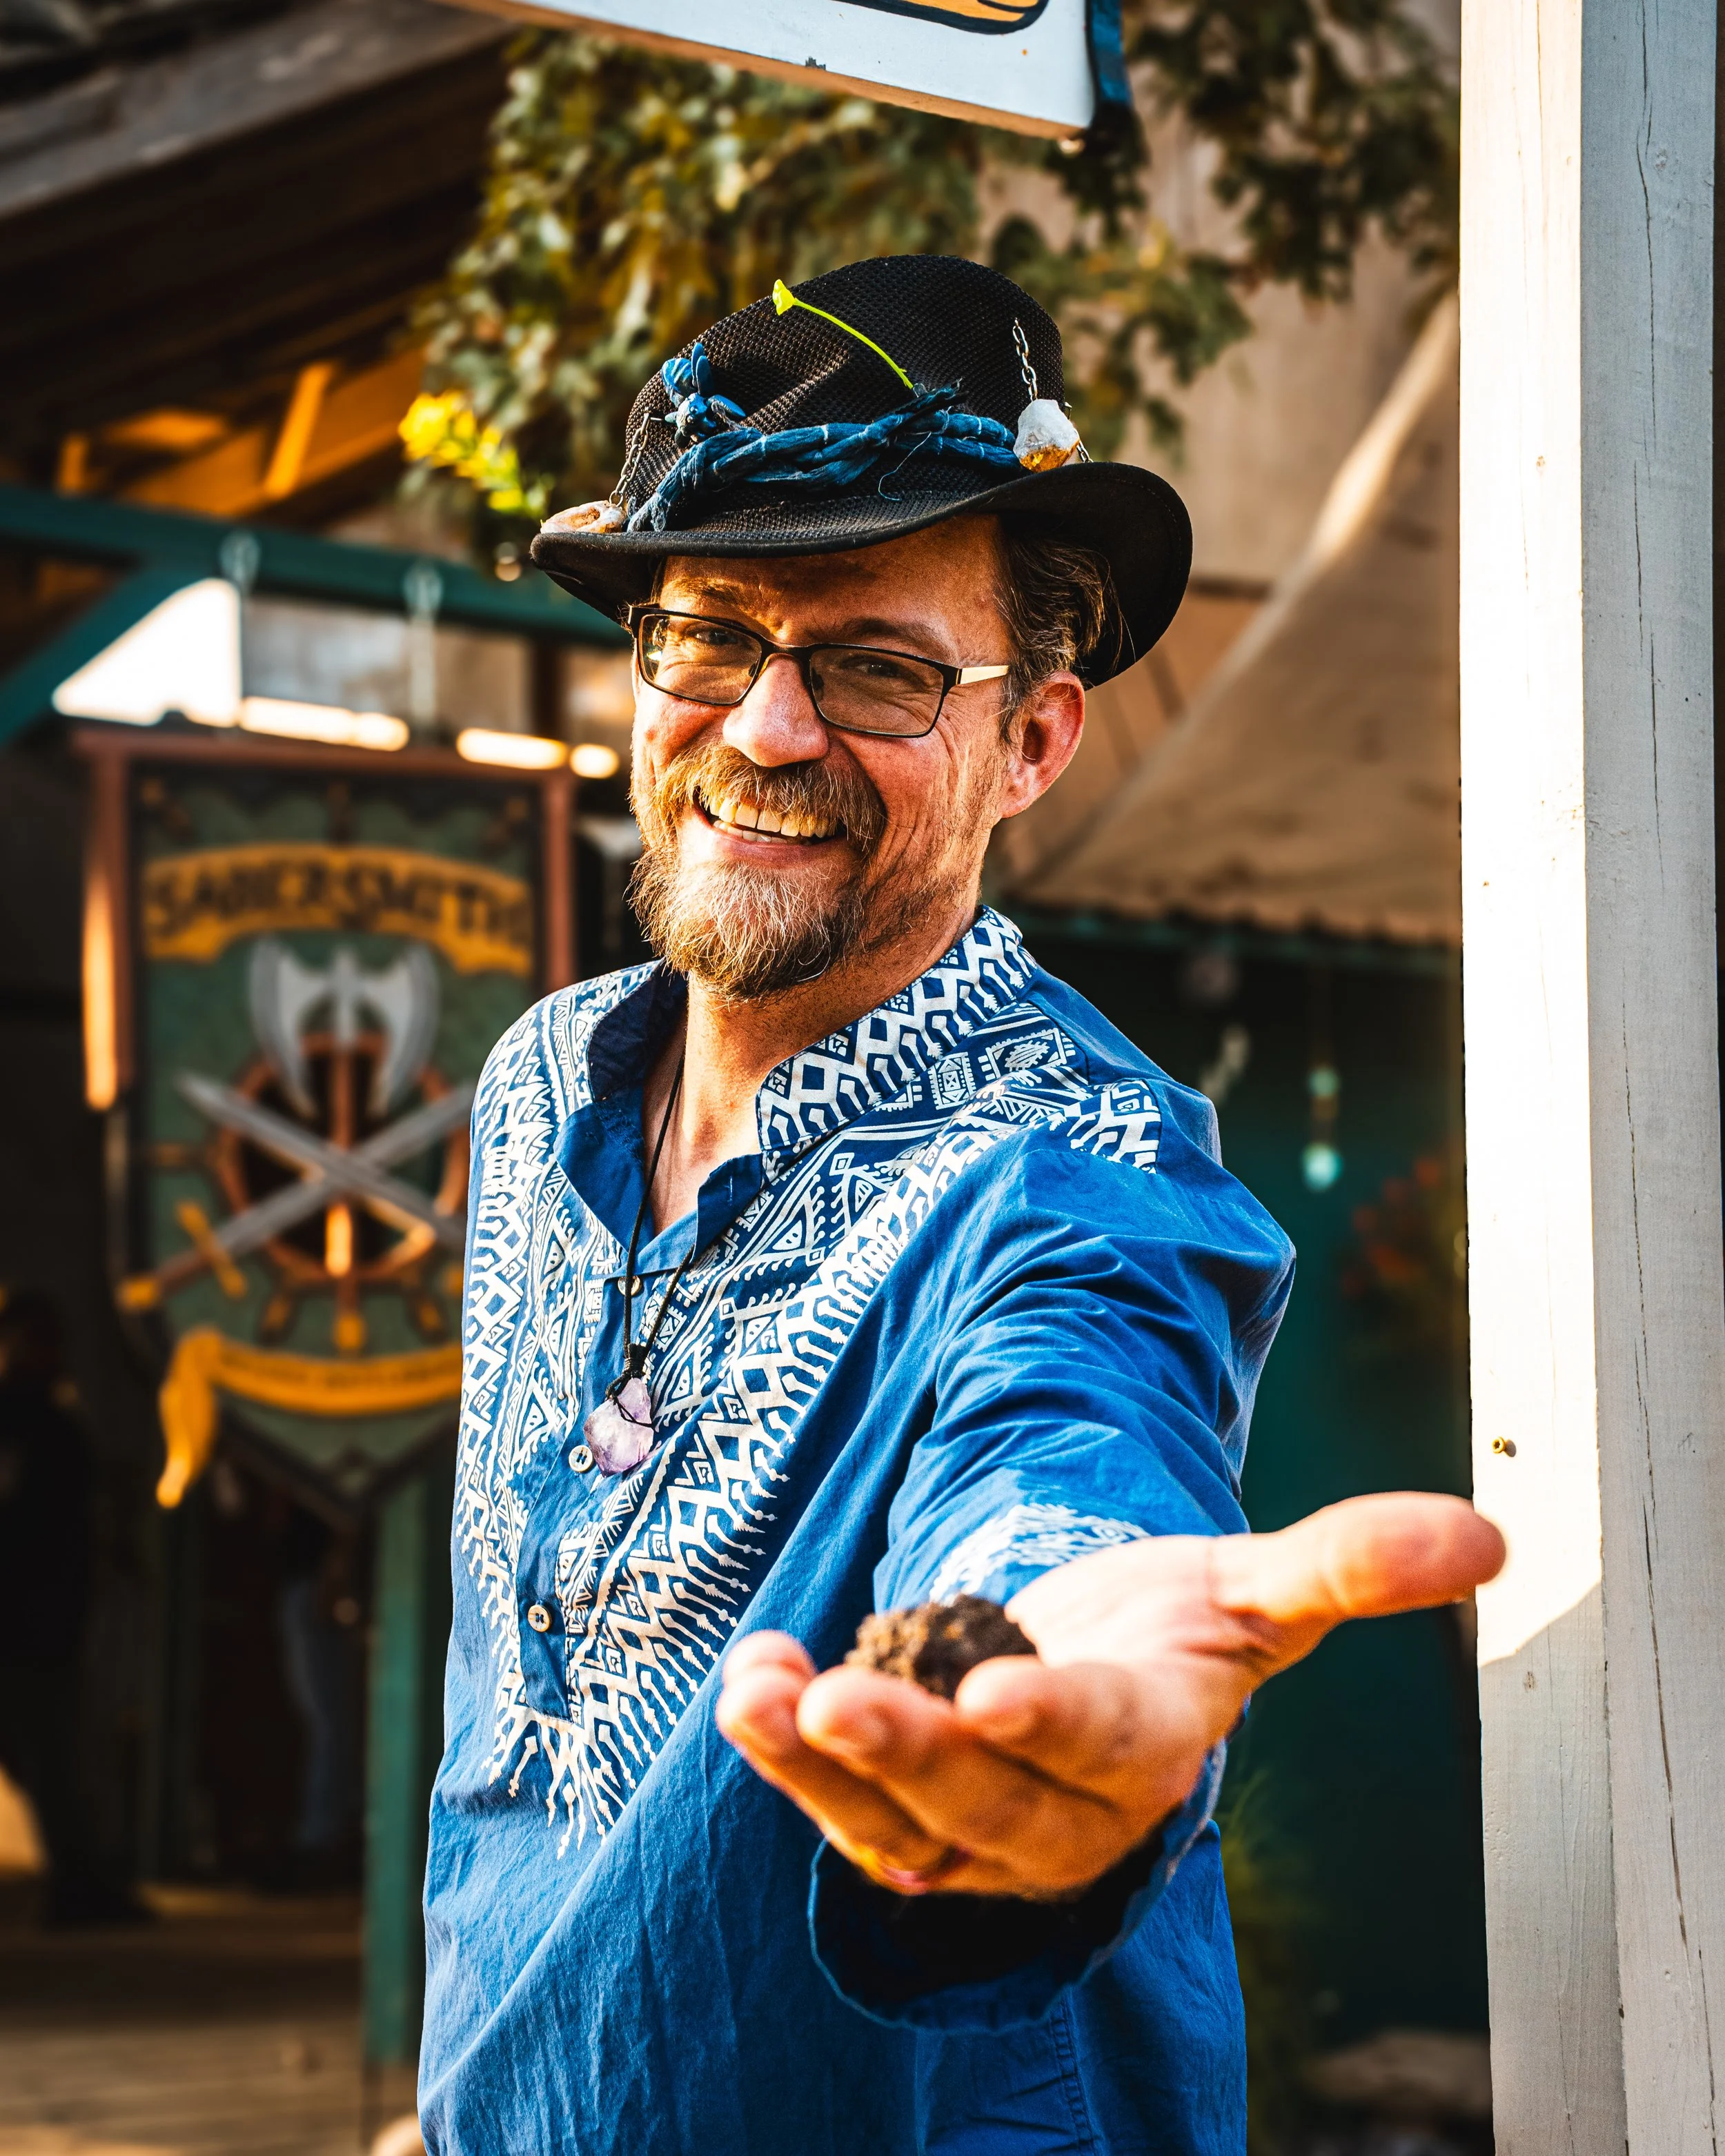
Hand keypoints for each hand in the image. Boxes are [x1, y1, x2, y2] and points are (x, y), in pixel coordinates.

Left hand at [717, 1493, 1503, 1900]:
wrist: (1101, 1677)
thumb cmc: (1180, 1631)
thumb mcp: (1256, 1587)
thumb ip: (1350, 1563)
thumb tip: (1484, 1533)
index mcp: (1149, 1745)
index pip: (1107, 1745)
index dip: (1061, 1724)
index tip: (1004, 1692)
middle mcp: (1057, 1808)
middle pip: (983, 1801)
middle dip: (912, 1753)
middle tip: (838, 1698)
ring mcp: (968, 1824)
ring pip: (889, 1815)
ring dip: (817, 1760)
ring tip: (761, 1690)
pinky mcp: (897, 1815)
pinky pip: (833, 1800)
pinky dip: (783, 1749)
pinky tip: (748, 1680)